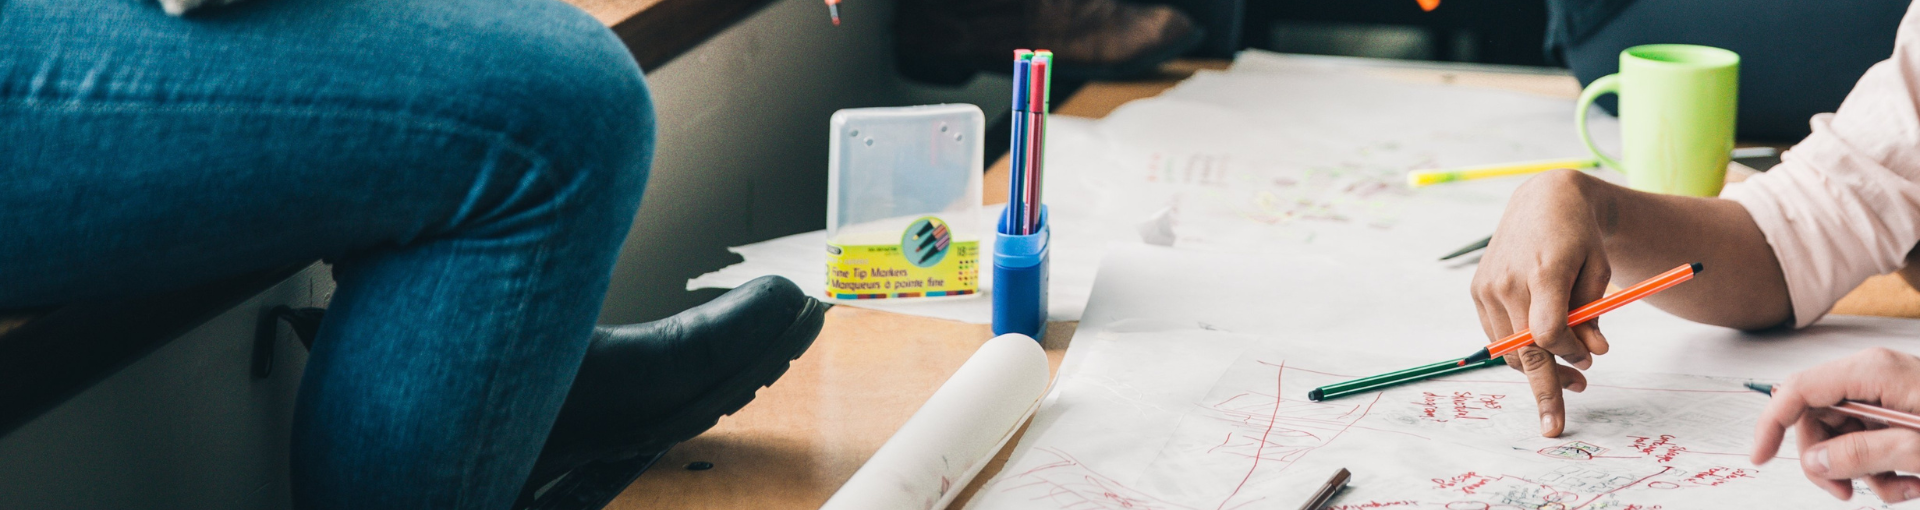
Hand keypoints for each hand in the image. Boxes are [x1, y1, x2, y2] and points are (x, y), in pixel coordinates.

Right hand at [1471, 169, 1611, 436]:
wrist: (1542, 200)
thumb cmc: (1578, 236)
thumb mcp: (1598, 270)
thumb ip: (1594, 314)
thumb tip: (1594, 356)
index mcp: (1544, 271)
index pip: (1548, 334)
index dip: (1570, 354)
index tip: (1589, 361)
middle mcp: (1508, 281)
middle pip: (1523, 351)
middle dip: (1546, 388)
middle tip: (1562, 416)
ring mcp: (1487, 287)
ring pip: (1508, 350)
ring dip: (1535, 369)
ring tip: (1569, 374)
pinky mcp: (1477, 291)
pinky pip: (1497, 336)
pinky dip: (1518, 349)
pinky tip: (1541, 347)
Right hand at [1753, 348, 1919, 502]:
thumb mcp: (1918, 448)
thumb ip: (1862, 453)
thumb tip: (1815, 462)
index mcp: (1873, 371)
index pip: (1798, 390)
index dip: (1772, 424)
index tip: (1761, 457)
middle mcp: (1873, 375)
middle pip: (1816, 417)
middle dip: (1826, 460)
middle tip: (1844, 490)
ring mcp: (1885, 391)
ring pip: (1841, 434)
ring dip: (1861, 470)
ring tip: (1898, 487)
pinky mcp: (1895, 408)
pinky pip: (1866, 439)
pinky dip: (1882, 467)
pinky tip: (1910, 480)